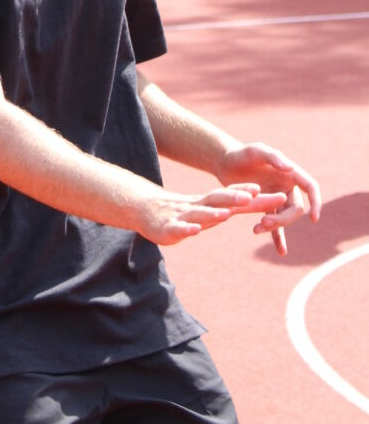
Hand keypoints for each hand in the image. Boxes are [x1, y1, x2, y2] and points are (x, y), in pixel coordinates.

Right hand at [137, 183, 286, 245]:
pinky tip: (195, 230)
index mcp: (210, 204)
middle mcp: (199, 206)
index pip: (236, 199)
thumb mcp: (207, 211)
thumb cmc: (181, 213)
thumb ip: (226, 209)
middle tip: (255, 193)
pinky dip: (187, 229)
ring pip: (201, 213)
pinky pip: (179, 228)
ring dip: (213, 212)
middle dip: (237, 197)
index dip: (257, 198)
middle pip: (220, 200)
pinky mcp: (168, 228)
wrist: (145, 210)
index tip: (279, 196)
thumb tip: (252, 204)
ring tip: (227, 213)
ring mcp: (184, 216)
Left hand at [215, 143, 321, 255]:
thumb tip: (291, 168)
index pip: (310, 187)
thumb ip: (273, 157)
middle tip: (263, 222)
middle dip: (283, 218)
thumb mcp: (256, 151)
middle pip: (295, 208)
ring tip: (256, 230)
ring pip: (284, 218)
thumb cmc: (241, 154)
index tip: (314, 218)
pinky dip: (278, 237)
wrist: (225, 163)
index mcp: (290, 173)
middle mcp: (286, 186)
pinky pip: (275, 225)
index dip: (316, 202)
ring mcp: (276, 198)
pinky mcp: (264, 208)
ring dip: (275, 228)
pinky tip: (281, 251)